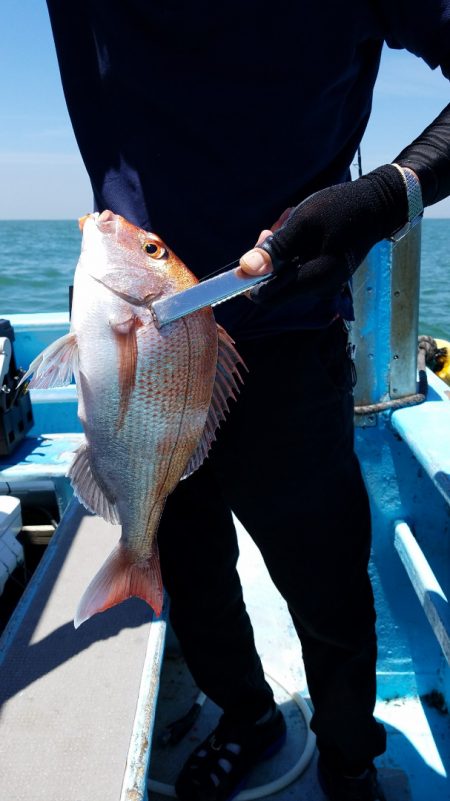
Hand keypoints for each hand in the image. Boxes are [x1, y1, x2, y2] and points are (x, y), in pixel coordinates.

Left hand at [239, 165, 409, 305]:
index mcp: (315, 280)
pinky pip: (296, 267)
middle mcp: (318, 288)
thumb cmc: (341, 209)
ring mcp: (322, 283)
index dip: (249, 281)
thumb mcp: (303, 223)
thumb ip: (275, 250)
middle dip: (268, 257)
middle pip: (274, 284)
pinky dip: (292, 249)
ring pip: (284, 273)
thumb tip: (245, 269)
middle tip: (275, 226)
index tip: (247, 256)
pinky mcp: (323, 274)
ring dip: (280, 249)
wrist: (378, 205)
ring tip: (291, 221)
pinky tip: (300, 228)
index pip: (267, 297)